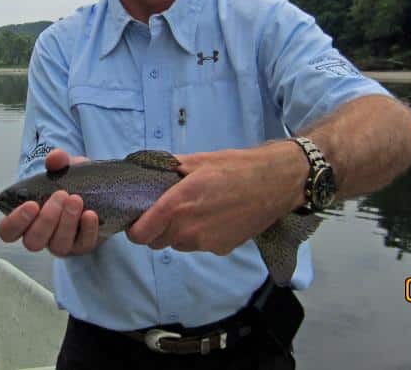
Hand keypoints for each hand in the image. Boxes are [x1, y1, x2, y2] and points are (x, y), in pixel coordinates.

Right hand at [0, 149, 100, 256]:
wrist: (100, 191)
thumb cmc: (71, 183)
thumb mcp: (64, 168)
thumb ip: (56, 160)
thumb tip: (55, 157)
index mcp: (27, 219)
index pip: (8, 230)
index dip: (15, 221)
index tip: (31, 204)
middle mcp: (41, 235)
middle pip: (32, 241)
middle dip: (46, 219)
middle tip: (61, 195)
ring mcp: (62, 244)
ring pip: (57, 246)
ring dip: (67, 222)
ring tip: (76, 200)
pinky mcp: (83, 246)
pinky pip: (83, 244)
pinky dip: (87, 229)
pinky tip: (90, 214)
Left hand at [126, 143, 307, 253]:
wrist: (274, 183)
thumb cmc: (235, 167)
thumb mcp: (197, 161)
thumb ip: (168, 169)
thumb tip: (149, 170)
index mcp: (176, 206)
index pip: (139, 235)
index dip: (135, 227)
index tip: (140, 217)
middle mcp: (187, 230)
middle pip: (156, 242)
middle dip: (156, 228)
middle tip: (167, 209)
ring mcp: (204, 243)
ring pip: (177, 244)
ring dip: (178, 232)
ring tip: (195, 210)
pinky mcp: (221, 249)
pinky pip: (198, 246)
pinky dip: (199, 235)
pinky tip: (214, 217)